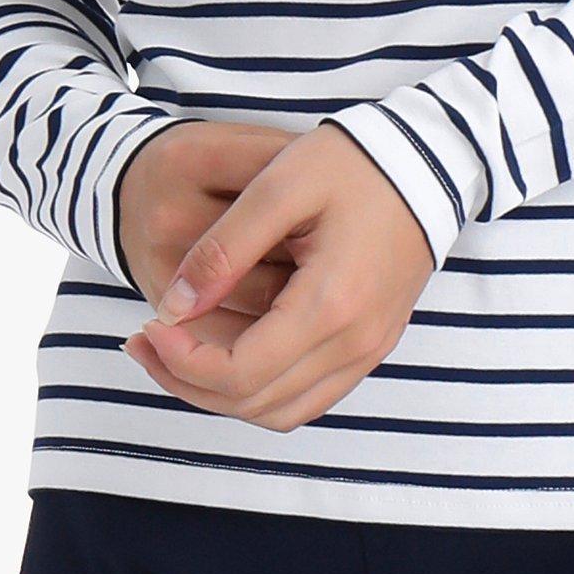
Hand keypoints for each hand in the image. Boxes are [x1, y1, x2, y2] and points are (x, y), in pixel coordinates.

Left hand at [121, 124, 436, 431]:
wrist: (428, 161)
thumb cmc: (354, 164)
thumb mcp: (278, 186)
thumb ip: (222, 250)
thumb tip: (172, 309)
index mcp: (330, 305)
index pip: (238, 372)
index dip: (180, 361)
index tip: (150, 323)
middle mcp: (355, 343)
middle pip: (254, 403)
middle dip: (186, 380)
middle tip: (144, 340)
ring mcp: (369, 350)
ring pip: (281, 412)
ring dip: (221, 394)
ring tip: (177, 352)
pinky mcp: (372, 345)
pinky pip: (309, 398)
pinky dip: (260, 390)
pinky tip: (228, 352)